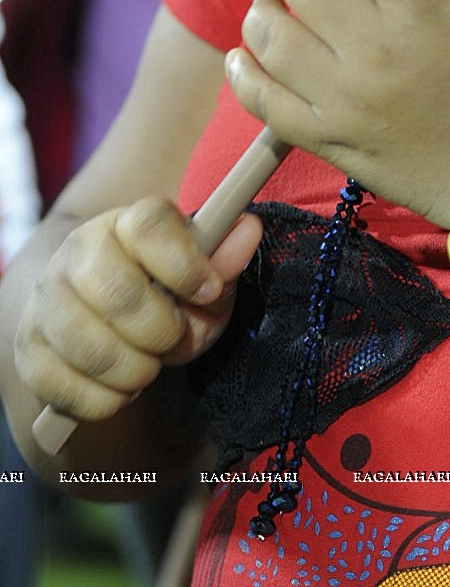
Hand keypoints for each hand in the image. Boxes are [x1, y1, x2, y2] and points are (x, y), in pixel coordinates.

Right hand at [14, 200, 261, 422]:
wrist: (109, 326)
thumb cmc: (169, 298)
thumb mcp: (206, 283)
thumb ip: (225, 261)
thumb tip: (248, 228)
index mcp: (127, 222)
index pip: (149, 224)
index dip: (184, 263)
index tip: (208, 292)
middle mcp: (79, 251)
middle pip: (118, 292)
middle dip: (161, 331)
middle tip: (173, 339)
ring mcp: (46, 299)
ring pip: (89, 345)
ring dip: (135, 370)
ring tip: (149, 366)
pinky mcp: (28, 350)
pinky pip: (65, 388)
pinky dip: (106, 401)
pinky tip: (120, 388)